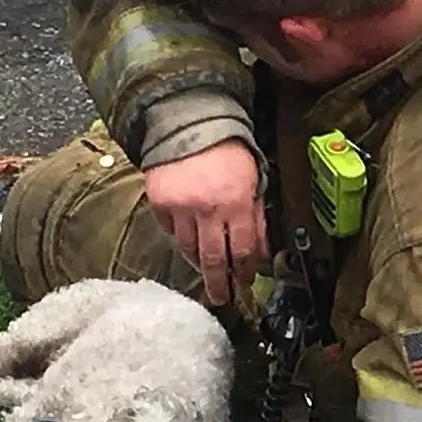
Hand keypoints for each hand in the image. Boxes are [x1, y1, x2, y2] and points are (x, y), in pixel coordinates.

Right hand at [143, 139, 268, 304]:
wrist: (188, 121)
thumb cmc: (227, 149)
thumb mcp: (253, 177)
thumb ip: (256, 213)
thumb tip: (261, 250)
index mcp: (237, 202)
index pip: (244, 250)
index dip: (245, 271)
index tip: (245, 282)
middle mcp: (209, 210)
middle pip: (214, 259)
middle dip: (219, 284)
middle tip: (220, 299)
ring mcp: (181, 208)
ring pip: (189, 248)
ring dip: (198, 262)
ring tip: (203, 272)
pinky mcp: (160, 202)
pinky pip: (170, 230)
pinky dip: (179, 236)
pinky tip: (186, 238)